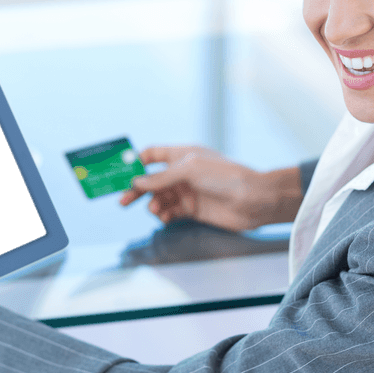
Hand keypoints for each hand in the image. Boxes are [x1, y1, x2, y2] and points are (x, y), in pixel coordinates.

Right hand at [118, 146, 302, 231]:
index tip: (120, 172)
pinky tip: (165, 217)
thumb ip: (161, 177)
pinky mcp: (192, 210)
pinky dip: (164, 215)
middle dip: (137, 190)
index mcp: (182, 155)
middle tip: (123, 200)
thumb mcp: (189, 170)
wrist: (253, 200)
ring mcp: (187, 192)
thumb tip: (137, 182)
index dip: (136, 162)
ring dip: (153, 204)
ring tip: (157, 209)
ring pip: (159, 198)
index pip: (152, 155)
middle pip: (151, 180)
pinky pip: (170, 212)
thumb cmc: (226, 177)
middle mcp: (183, 173)